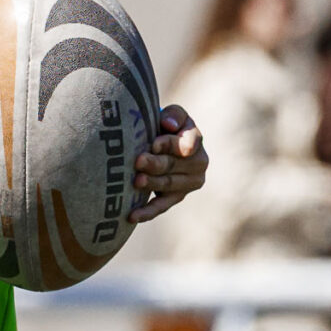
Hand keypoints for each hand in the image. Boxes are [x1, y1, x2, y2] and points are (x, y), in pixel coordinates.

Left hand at [130, 105, 208, 222]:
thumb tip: (168, 124)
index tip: (154, 145)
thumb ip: (174, 115)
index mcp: (195, 139)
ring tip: (135, 182)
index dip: (170, 144)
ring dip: (152, 184)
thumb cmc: (163, 126)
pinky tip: (132, 216)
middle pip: (174, 164)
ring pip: (168, 185)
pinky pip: (161, 206)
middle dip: (155, 164)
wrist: (160, 145)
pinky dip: (146, 212)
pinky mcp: (175, 197)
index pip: (187, 142)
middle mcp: (198, 163)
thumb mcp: (171, 116)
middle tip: (138, 161)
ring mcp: (189, 183)